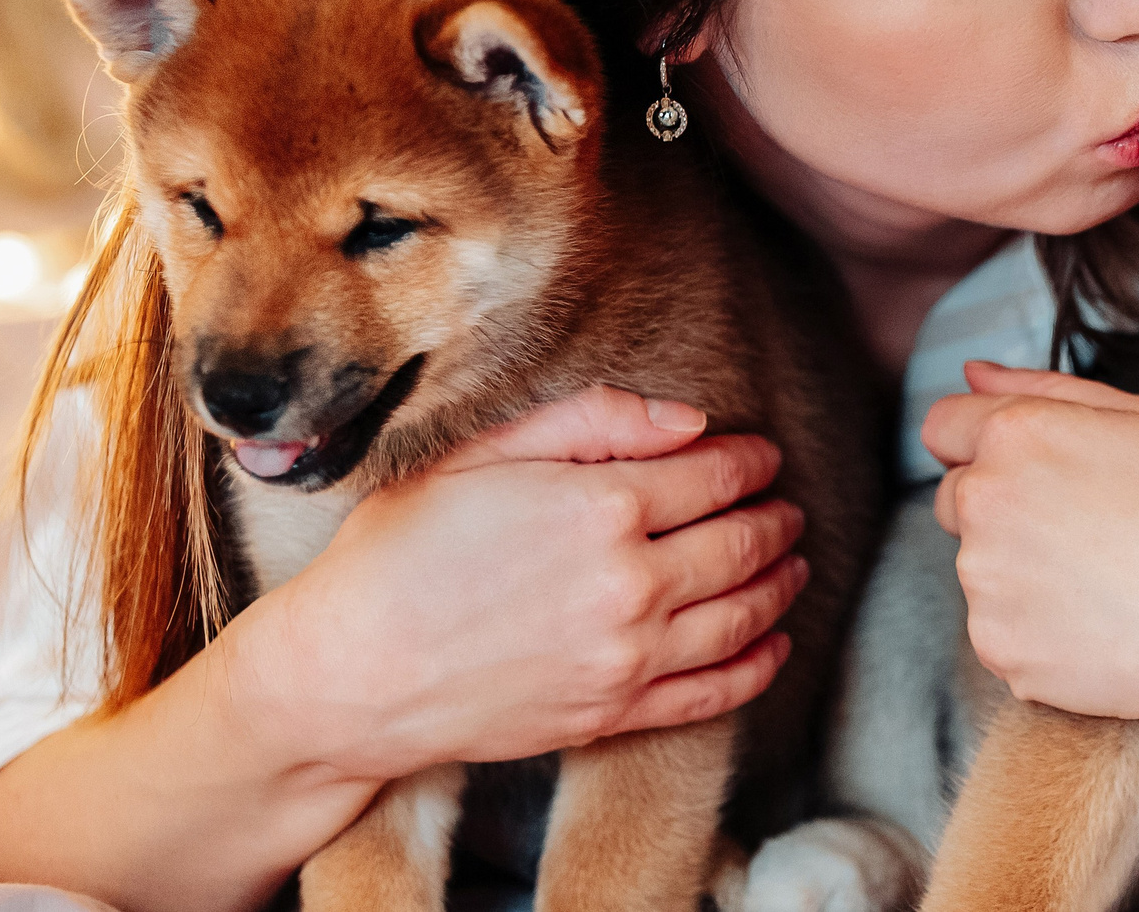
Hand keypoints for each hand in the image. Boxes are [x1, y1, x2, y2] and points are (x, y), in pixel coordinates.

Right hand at [219, 386, 809, 783]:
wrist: (346, 676)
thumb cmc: (399, 553)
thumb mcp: (482, 455)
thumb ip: (593, 421)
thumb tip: (688, 421)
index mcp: (602, 506)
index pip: (714, 476)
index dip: (749, 461)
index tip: (759, 454)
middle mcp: (630, 584)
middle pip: (742, 544)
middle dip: (774, 518)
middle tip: (785, 507)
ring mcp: (627, 658)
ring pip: (743, 616)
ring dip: (780, 584)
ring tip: (792, 562)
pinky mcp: (613, 716)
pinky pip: (715, 692)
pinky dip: (758, 664)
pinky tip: (772, 643)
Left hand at [922, 361, 1138, 748]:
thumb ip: (1044, 388)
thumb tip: (972, 375)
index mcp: (1017, 434)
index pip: (944, 425)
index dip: (985, 443)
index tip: (1034, 470)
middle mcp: (984, 502)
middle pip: (955, 498)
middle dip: (1002, 508)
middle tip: (1085, 531)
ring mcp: (984, 580)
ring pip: (981, 568)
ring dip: (1021, 572)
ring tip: (1105, 582)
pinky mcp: (995, 647)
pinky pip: (1000, 631)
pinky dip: (1037, 632)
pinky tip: (1099, 627)